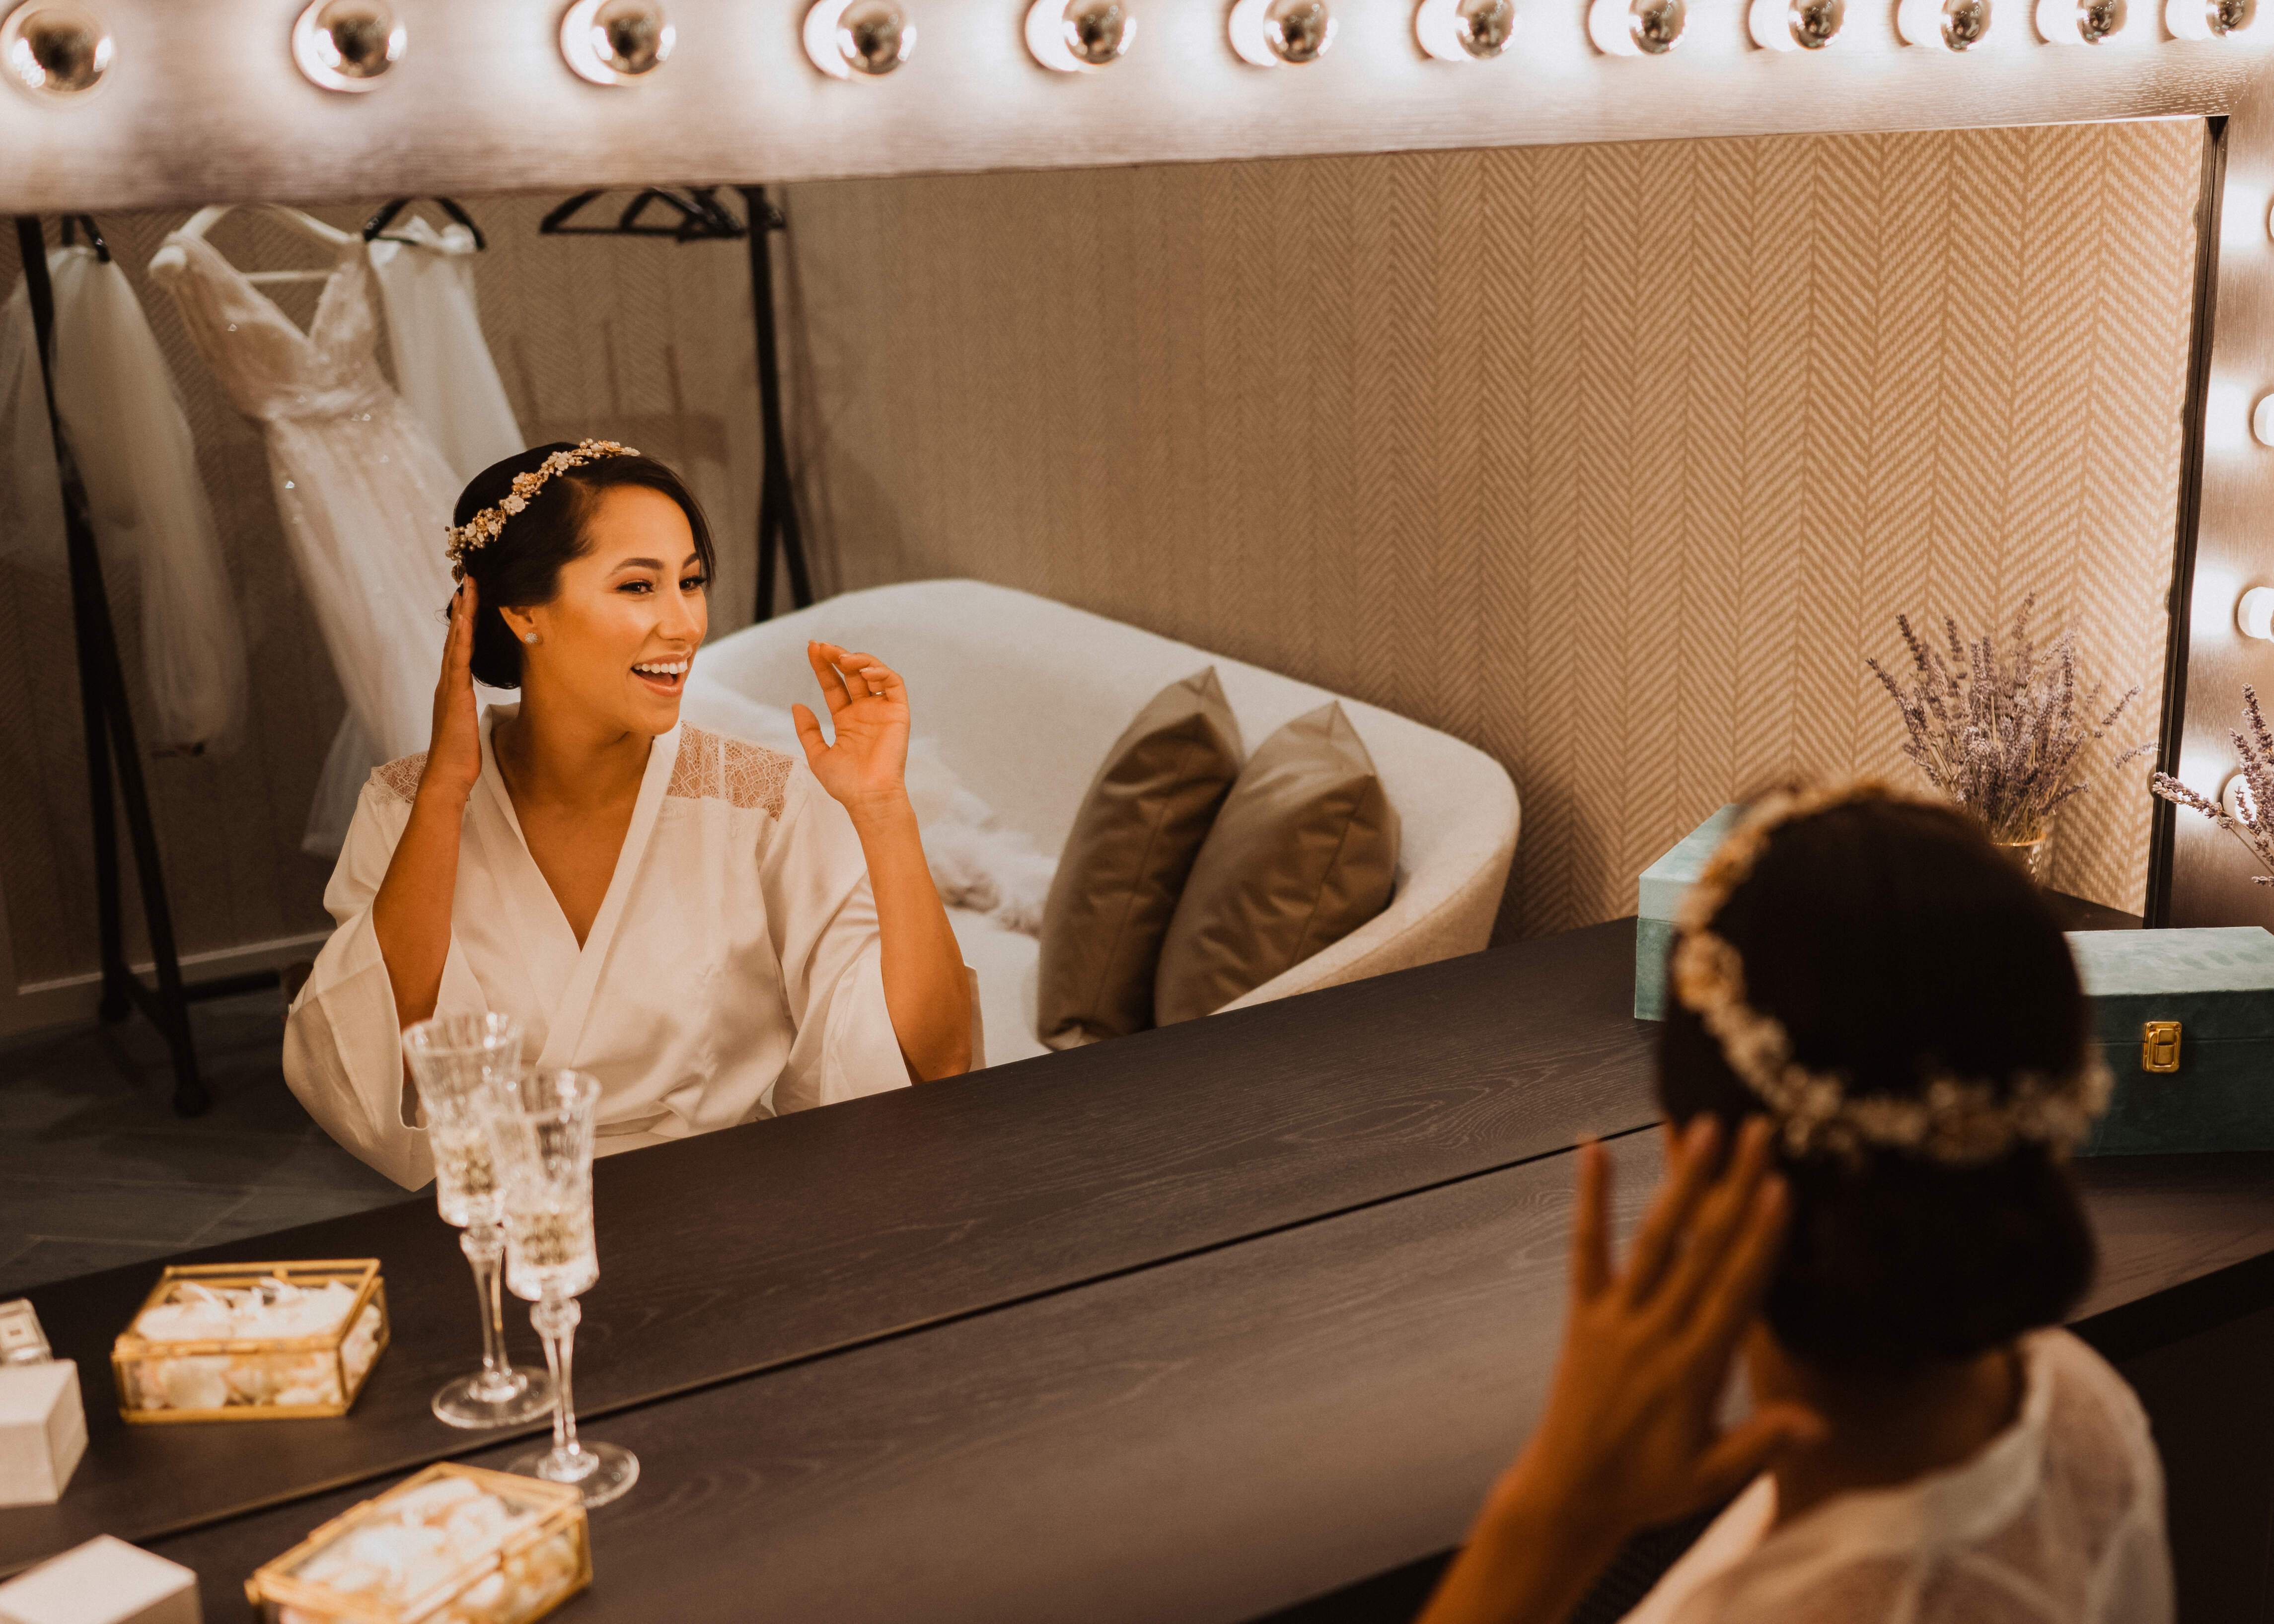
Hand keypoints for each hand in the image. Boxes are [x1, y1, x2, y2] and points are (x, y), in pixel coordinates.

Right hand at [419, 581, 482, 804]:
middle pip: (455, 637)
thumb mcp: (467, 724)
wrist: (447, 776)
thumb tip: (469, 701)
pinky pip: (459, 660)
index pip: (458, 647)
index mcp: (452, 688)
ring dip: (462, 614)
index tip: (470, 598)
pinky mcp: (455, 695)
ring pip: (456, 642)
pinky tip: (467, 620)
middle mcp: (447, 683)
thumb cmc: (459, 755)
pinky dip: (462, 638)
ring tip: (468, 588)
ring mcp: (449, 687)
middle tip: (468, 580)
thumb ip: (465, 708)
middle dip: (463, 608)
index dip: (463, 622)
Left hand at [793, 641, 911, 819]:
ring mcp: (882, 711)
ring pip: (873, 674)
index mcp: (847, 720)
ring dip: (858, 660)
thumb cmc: (845, 784)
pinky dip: (881, 672)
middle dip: (837, 657)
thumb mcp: (817, 755)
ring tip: (840, 658)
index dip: (823, 667)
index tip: (811, 649)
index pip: (834, 686)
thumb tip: (797, 705)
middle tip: (822, 646)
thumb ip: (808, 730)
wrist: (868, 797)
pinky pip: (894, 685)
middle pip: (852, 675)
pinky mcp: (899, 713)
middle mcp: (865, 712)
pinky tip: (864, 672)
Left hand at [1417, 1119, 1821, 1623]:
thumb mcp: (1712, 1478)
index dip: (1758, 1239)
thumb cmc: (1649, 1488)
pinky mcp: (1582, 1315)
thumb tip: (1820, 1423)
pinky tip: (1593, 1147)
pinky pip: (1586, 1249)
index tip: (1780, 1188)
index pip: (1735, 1291)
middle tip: (1755, 1132)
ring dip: (1680, 1182)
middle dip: (1731, 1189)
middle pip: (1702, 1250)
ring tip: (1701, 1128)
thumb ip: (1762, 1444)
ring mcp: (1615, 1319)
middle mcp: (1655, 1333)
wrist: (1569, 1496)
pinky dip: (1590, 1198)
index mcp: (1694, 1369)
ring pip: (1653, 1239)